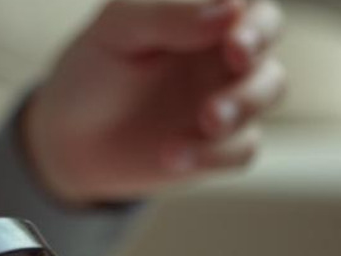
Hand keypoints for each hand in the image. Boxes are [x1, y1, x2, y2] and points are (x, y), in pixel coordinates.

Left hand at [22, 0, 286, 204]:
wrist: (71, 141)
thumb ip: (167, 14)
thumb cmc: (94, 70)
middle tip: (236, 54)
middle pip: (268, 32)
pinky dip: (214, 154)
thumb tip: (228, 8)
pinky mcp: (223, 145)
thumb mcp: (117, 31)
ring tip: (207, 119)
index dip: (245, 11)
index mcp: (204, 8)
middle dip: (258, 41)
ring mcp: (230, 95)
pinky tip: (170, 156)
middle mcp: (225, 46)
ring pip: (269, 89)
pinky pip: (242, 148)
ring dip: (244, 102)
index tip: (229, 26)